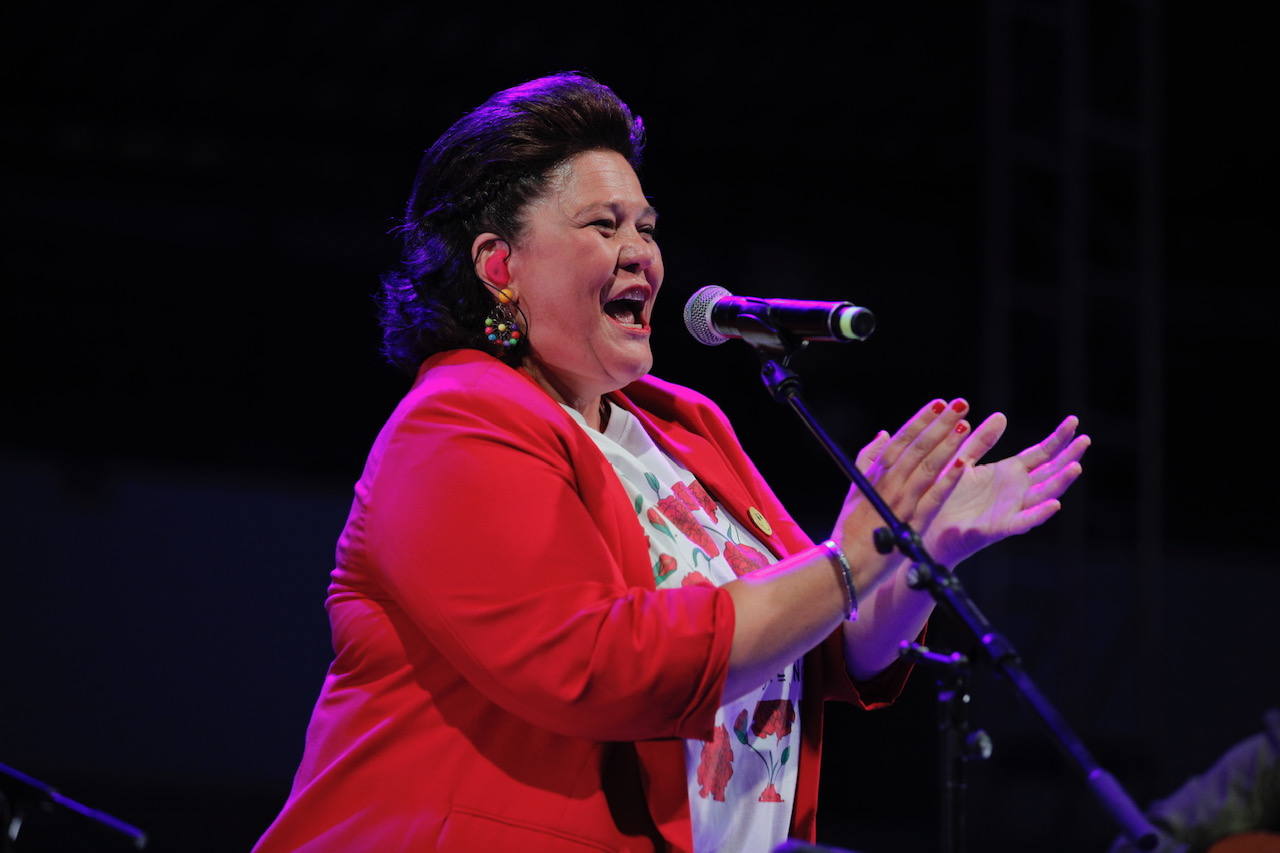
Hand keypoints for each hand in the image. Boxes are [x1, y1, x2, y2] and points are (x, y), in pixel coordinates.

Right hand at [833, 399, 969, 589]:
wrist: (846, 564)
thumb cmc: (849, 529)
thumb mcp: (854, 489)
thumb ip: (867, 459)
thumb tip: (883, 433)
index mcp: (874, 475)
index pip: (900, 440)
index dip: (920, 420)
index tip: (938, 403)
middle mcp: (888, 484)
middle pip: (917, 448)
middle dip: (939, 424)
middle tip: (959, 404)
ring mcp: (901, 503)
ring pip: (927, 467)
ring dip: (946, 445)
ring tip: (964, 424)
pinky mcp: (912, 523)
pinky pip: (933, 498)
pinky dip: (948, 480)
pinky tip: (963, 463)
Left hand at [918, 413, 1089, 565]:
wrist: (924, 528)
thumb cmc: (944, 496)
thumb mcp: (962, 460)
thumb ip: (980, 441)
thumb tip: (1001, 415)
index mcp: (1008, 473)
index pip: (1041, 453)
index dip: (1058, 438)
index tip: (1074, 421)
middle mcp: (1015, 491)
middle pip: (1050, 472)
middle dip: (1068, 456)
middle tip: (1086, 439)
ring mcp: (1010, 509)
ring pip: (1043, 495)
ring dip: (1061, 482)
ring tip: (1076, 466)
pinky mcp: (997, 528)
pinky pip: (1023, 521)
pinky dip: (1040, 513)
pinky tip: (1055, 504)